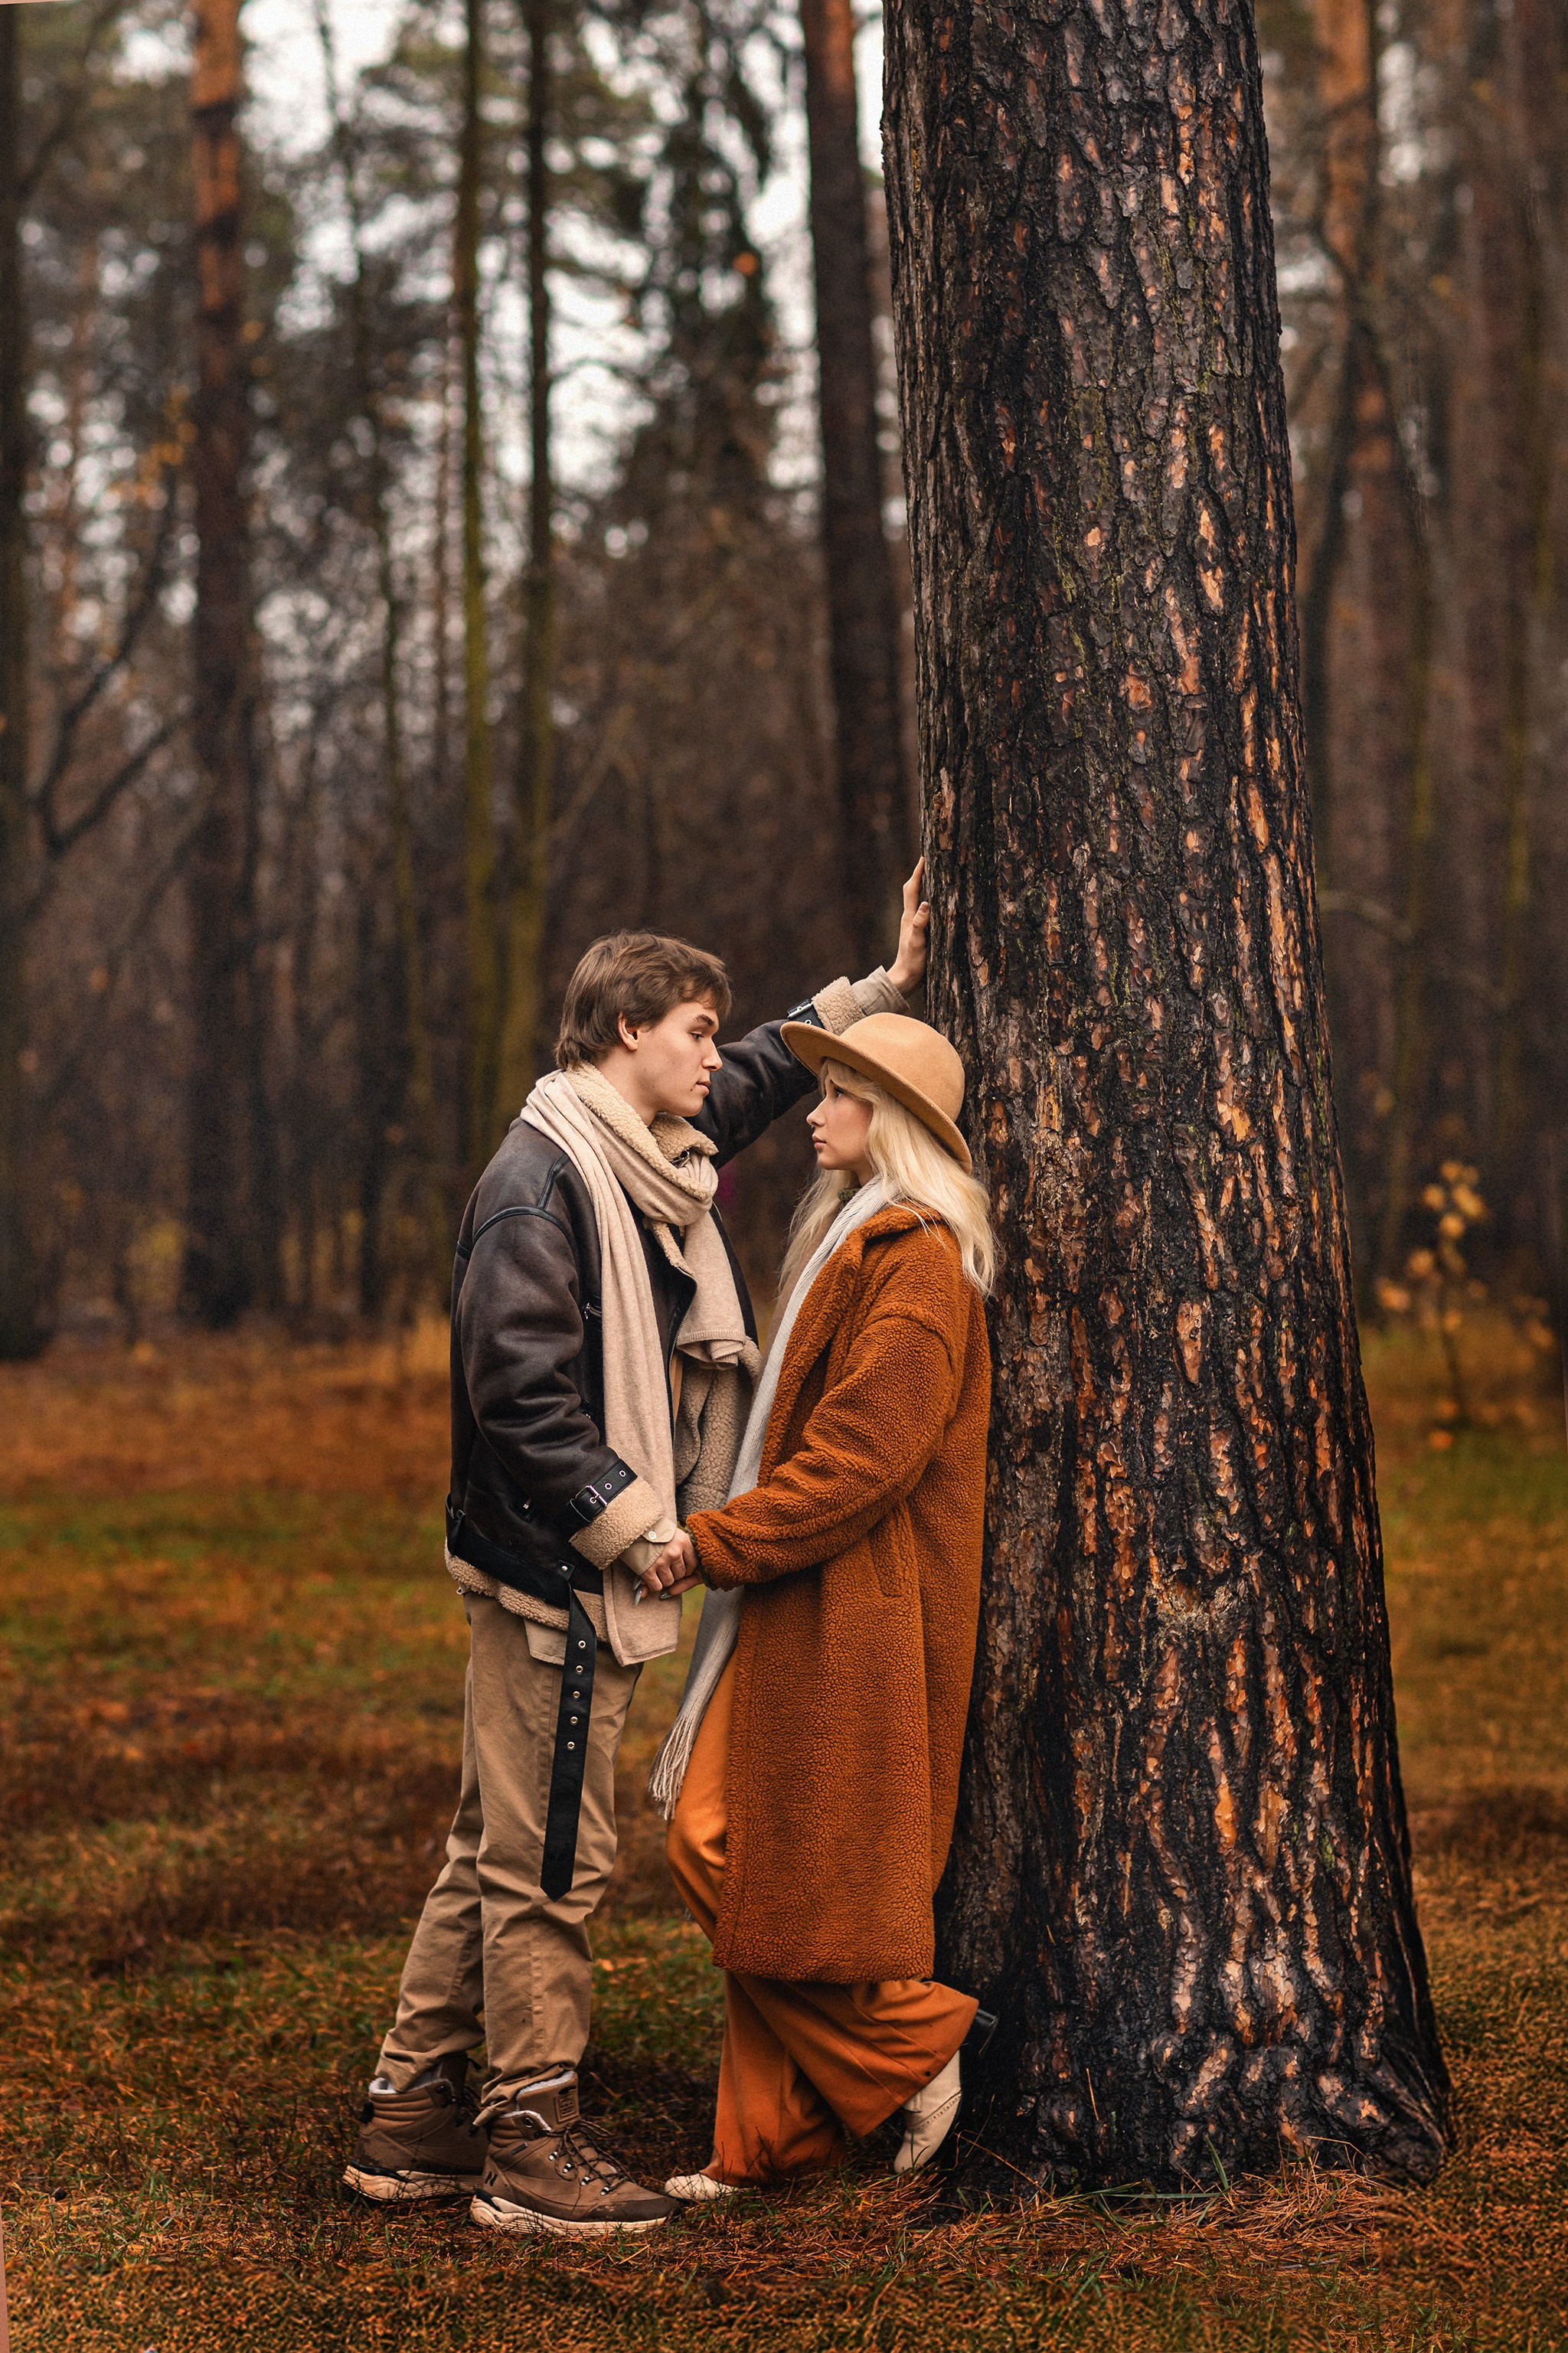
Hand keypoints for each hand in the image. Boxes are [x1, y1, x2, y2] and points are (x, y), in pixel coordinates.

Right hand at [637, 1528, 701, 1597]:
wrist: (632, 1527)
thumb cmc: (654, 1530)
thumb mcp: (672, 1534)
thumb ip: (681, 1548)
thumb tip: (690, 1568)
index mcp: (683, 1542)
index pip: (693, 1564)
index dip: (686, 1568)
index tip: (679, 1566)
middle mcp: (674, 1552)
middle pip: (680, 1574)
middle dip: (674, 1574)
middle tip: (665, 1568)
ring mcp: (661, 1562)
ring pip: (669, 1582)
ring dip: (663, 1580)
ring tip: (657, 1570)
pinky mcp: (648, 1570)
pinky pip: (656, 1586)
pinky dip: (654, 1585)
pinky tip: (650, 1577)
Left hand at [887, 859, 930, 996]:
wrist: (905, 979)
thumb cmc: (912, 963)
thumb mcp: (917, 943)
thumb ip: (920, 924)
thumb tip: (926, 904)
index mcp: (909, 917)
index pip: (912, 889)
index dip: (918, 872)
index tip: (924, 856)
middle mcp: (910, 917)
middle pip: (913, 890)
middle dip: (920, 874)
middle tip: (929, 860)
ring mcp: (914, 924)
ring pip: (918, 899)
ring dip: (924, 885)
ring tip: (934, 874)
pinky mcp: (919, 932)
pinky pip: (924, 910)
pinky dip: (929, 900)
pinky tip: (937, 901)